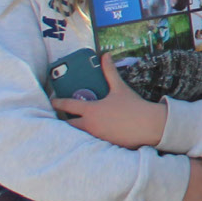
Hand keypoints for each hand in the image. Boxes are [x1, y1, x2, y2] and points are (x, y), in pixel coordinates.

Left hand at [55, 58, 172, 148]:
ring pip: (79, 134)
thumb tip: (105, 55)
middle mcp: (89, 125)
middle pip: (69, 125)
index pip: (68, 106)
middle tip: (66, 115)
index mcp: (91, 111)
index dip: (58, 102)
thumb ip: (109, 72)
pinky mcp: (103, 145)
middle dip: (65, 120)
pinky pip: (91, 141)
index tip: (52, 101)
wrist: (148, 125)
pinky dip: (89, 136)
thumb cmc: (133, 106)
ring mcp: (95, 137)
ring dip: (77, 129)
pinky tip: (93, 133)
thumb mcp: (120, 87)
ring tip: (78, 124)